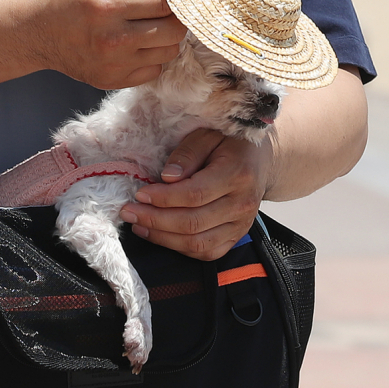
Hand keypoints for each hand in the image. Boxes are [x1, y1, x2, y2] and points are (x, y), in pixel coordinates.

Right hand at [23, 0, 186, 89]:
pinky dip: (151, 57)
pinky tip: (136, 44)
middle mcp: (114, 39)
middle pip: (174, 31)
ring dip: (165, 37)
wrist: (36, 31)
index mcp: (110, 4)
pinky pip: (153, 71)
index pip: (167, 2)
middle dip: (175, 16)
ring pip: (168, 52)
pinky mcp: (112, 81)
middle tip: (161, 8)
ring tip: (147, 25)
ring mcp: (114, 64)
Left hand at [119, 128, 274, 260]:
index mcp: (237, 174)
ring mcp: (241, 225)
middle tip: (129, 212)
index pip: (195, 194)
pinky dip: (179, 248)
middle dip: (155, 220)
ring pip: (198, 243)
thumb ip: (187, 153)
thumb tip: (167, 177)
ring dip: (163, 237)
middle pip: (193, 223)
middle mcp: (242, 204)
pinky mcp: (236, 237)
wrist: (259, 160)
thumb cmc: (228, 143)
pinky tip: (158, 235)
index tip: (139, 194)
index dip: (163, 198)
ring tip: (139, 224)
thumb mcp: (207, 135)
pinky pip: (207, 252)